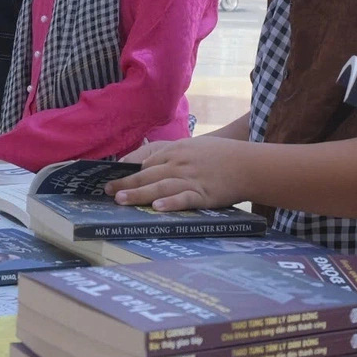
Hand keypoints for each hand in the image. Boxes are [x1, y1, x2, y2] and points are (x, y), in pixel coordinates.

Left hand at [107, 136, 254, 211]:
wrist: (248, 163)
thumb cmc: (221, 156)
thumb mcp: (194, 148)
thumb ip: (174, 155)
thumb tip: (150, 167)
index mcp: (177, 150)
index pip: (146, 161)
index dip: (127, 171)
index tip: (111, 178)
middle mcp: (180, 163)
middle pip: (148, 174)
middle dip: (126, 183)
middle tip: (107, 192)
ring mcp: (191, 178)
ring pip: (160, 186)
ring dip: (139, 193)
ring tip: (121, 200)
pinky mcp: (204, 194)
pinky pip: (184, 198)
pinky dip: (170, 203)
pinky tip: (157, 208)